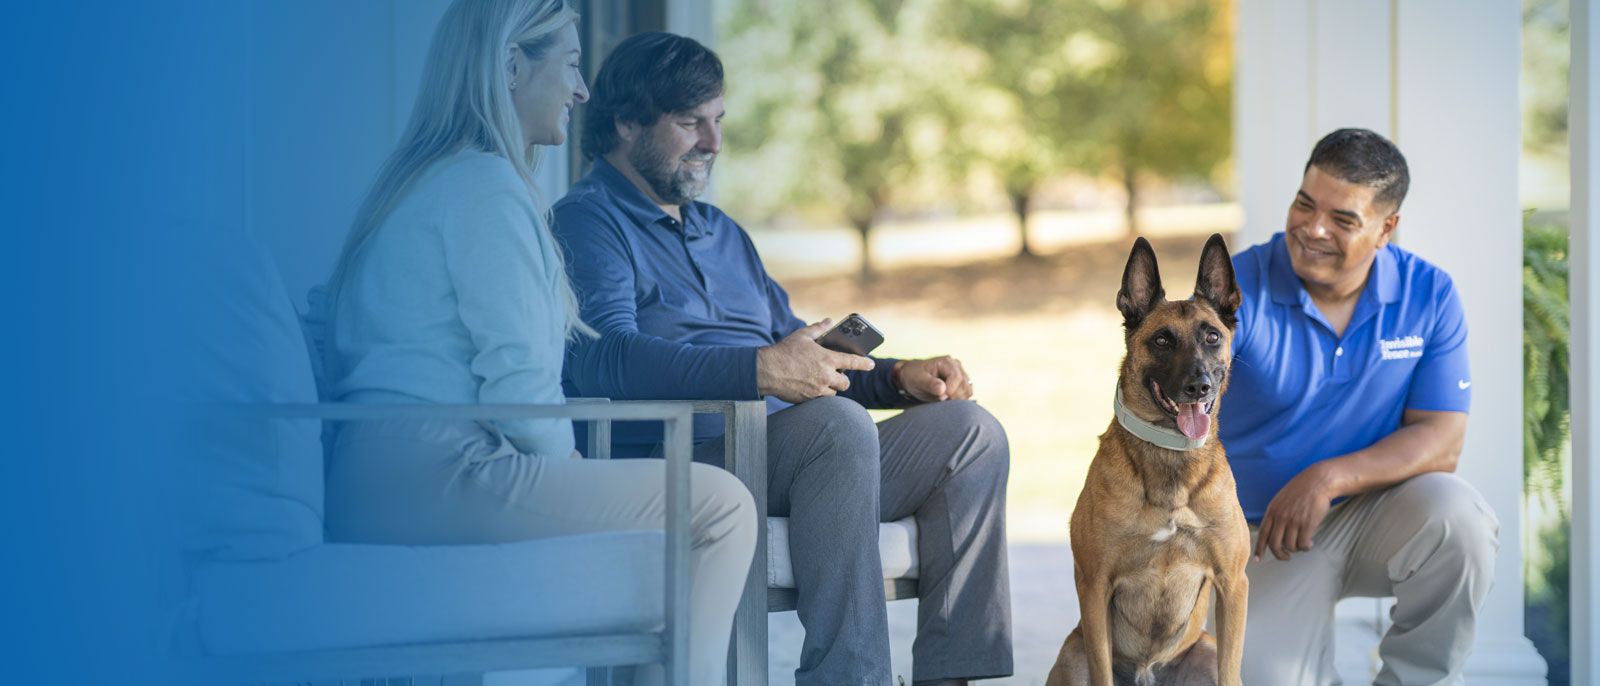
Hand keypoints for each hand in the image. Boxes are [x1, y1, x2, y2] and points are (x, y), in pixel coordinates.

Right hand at [756, 319, 874, 403]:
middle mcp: (825, 376)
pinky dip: (819, 394)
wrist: (766, 371)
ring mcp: (817, 390)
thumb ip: (818, 328)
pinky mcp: (808, 399)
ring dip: (831, 388)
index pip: (853, 362)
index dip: (864, 363)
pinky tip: (810, 386)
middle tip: (837, 374)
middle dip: (843, 379)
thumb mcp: (802, 335)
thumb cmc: (784, 351)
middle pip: (845, 383)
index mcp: (827, 359)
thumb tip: (829, 321)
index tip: (871, 364)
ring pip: (833, 393)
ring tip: (822, 380)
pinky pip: (820, 399)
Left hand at [893, 355, 973, 402]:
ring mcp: (960, 374)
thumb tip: (943, 389)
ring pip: (968, 390)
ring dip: (957, 399)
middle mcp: (956, 366)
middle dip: (954, 396)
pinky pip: (966, 394)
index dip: (951, 390)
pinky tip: (947, 400)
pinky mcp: (961, 383)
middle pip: (965, 385)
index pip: (957, 377)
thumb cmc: (914, 376)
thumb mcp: (918, 379)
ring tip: (942, 399)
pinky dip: (958, 400)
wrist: (912, 377)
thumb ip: (930, 384)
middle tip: (940, 399)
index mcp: (946, 362)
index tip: (940, 397)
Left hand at [1254, 464, 1336, 561]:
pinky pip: (1302, 544)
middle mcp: (1280, 517)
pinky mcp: (1307, 524)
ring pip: (1290, 546)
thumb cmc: (1301, 490)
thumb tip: (1274, 531)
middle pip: (1275, 544)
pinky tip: (1310, 543)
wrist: (1318, 482)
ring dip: (1296, 549)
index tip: (1258, 560)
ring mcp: (1293, 521)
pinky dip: (1305, 547)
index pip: (1262, 534)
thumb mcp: (1281, 499)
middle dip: (1280, 555)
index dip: (1259, 548)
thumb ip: (1276, 514)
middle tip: (1286, 557)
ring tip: (1303, 545)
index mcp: (1272, 511)